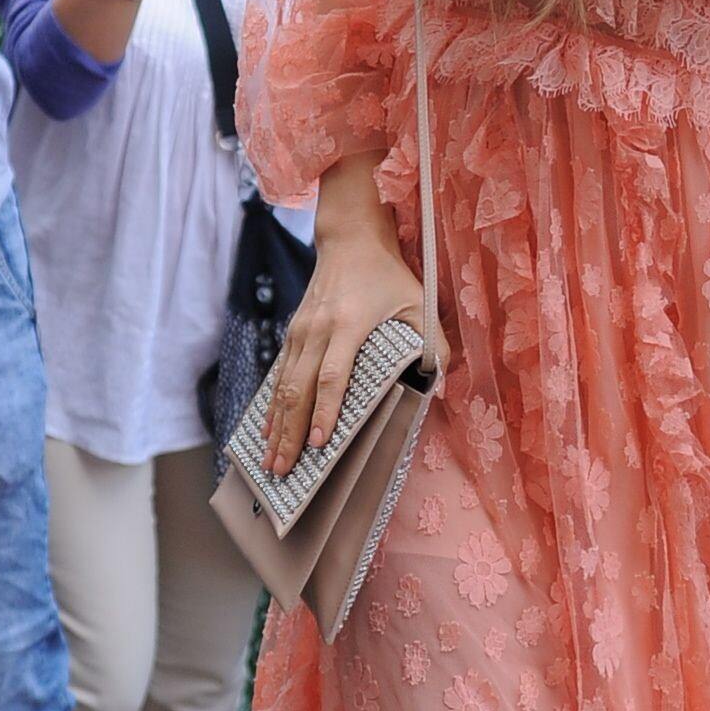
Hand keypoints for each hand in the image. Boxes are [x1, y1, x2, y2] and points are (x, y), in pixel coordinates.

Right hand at [262, 223, 437, 477]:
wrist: (349, 239)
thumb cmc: (388, 274)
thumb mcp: (419, 303)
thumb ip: (435, 345)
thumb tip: (442, 387)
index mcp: (348, 325)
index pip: (333, 376)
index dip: (326, 411)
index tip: (320, 443)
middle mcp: (318, 331)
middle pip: (299, 390)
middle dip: (290, 434)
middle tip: (283, 471)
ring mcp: (300, 332)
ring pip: (283, 387)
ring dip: (276, 427)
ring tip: (270, 462)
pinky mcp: (293, 333)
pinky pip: (279, 376)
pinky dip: (272, 406)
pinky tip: (267, 431)